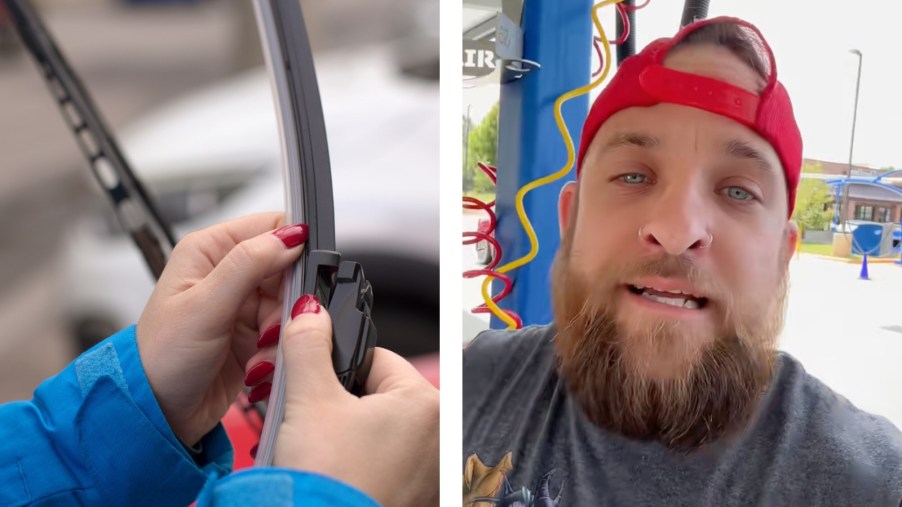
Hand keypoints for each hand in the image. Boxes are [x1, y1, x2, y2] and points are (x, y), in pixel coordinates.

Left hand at [136, 212, 305, 445]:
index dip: (292, 248)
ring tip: (258, 353)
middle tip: (271, 327)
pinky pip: (286, 332)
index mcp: (210, 250)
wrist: (156, 412)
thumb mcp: (205, 305)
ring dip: (281, 332)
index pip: (271, 227)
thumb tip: (290, 236)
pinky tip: (256, 365)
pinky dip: (277, 351)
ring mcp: (241, 304)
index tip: (297, 278)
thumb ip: (249, 265)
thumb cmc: (161, 357)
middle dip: (287, 302)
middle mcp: (227, 272)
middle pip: (288, 269)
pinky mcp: (253, 333)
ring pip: (291, 304)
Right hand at [243, 295, 439, 506]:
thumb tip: (309, 312)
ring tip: (327, 454)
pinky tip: (341, 472)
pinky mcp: (419, 494)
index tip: (317, 387)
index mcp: (427, 403)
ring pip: (381, 428)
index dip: (338, 369)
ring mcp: (434, 470)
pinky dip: (366, 461)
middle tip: (317, 426)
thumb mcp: (309, 401)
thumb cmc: (328, 483)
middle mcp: (442, 435)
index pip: (377, 358)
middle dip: (343, 404)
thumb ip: (309, 345)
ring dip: (353, 433)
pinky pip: (389, 460)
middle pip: (379, 394)